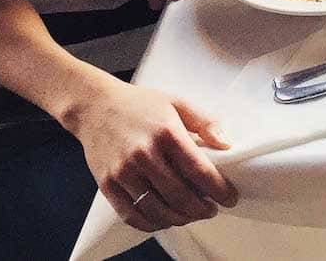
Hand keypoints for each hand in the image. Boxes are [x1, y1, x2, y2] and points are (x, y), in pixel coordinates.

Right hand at [69, 79, 237, 231]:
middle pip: (180, 195)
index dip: (218, 189)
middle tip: (212, 210)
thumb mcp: (177, 103)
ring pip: (157, 210)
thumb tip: (227, 144)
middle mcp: (144, 154)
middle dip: (202, 209)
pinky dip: (152, 224)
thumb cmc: (141, 104)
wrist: (95, 106)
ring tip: (192, 215)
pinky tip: (165, 220)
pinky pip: (131, 215)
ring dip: (180, 219)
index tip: (230, 198)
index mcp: (167, 133)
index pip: (199, 170)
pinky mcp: (107, 184)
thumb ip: (205, 122)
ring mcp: (123, 172)